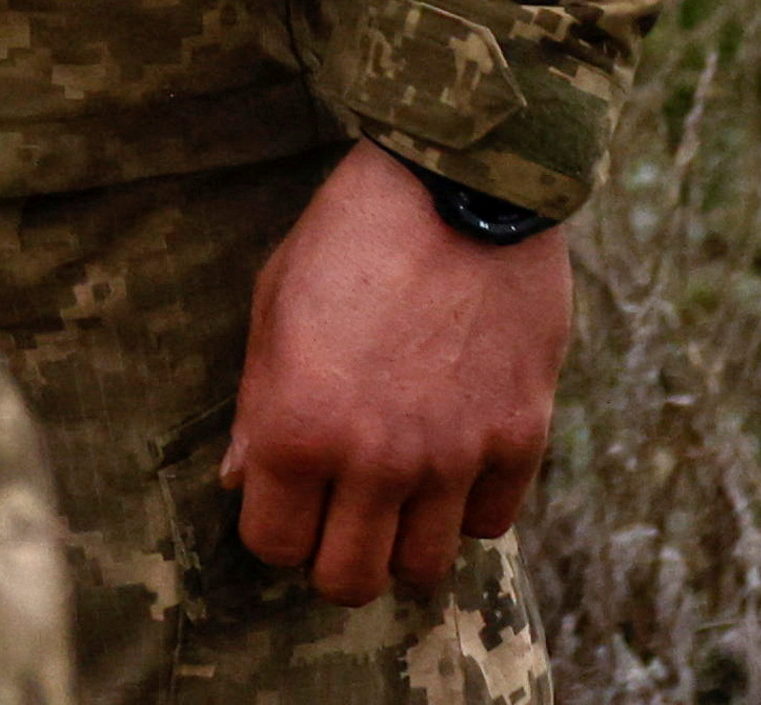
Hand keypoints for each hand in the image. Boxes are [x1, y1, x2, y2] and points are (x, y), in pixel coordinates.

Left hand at [221, 145, 570, 606]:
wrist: (458, 181)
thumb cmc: (348, 234)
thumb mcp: (274, 305)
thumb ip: (255, 407)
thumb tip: (241, 480)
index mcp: (296, 429)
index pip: (272, 546)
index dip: (276, 526)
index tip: (288, 498)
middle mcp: (373, 460)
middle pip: (348, 580)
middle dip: (335, 555)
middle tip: (341, 513)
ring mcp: (452, 456)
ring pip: (422, 570)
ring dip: (403, 541)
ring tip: (398, 494)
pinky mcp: (519, 438)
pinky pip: (489, 523)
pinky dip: (467, 506)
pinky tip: (453, 459)